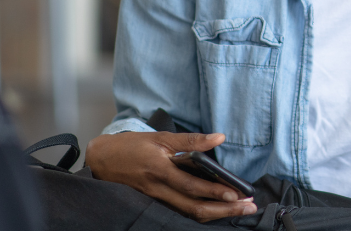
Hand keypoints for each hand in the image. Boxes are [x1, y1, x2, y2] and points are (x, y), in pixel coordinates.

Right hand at [85, 131, 256, 221]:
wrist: (102, 160)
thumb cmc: (132, 146)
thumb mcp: (161, 137)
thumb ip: (191, 140)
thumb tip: (219, 138)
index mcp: (160, 170)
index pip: (192, 186)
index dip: (215, 192)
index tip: (237, 193)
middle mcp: (159, 190)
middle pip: (194, 207)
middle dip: (224, 210)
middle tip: (248, 207)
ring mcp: (157, 200)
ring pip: (189, 214)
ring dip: (216, 214)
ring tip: (239, 210)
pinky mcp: (157, 204)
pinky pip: (182, 212)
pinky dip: (202, 213)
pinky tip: (218, 211)